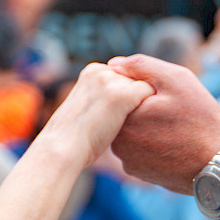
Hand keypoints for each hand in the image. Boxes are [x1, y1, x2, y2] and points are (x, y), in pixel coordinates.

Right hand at [40, 63, 154, 167]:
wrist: (63, 148)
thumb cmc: (76, 138)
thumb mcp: (89, 109)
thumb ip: (106, 98)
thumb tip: (127, 105)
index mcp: (93, 71)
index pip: (126, 76)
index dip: (132, 94)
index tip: (134, 112)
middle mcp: (102, 71)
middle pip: (137, 79)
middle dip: (141, 97)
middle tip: (145, 118)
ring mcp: (112, 82)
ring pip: (146, 86)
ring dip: (149, 103)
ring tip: (147, 122)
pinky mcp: (123, 95)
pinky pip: (150, 94)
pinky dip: (155, 108)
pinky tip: (151, 124)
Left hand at [109, 55, 219, 193]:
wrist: (218, 164)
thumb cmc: (201, 120)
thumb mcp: (176, 80)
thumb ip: (141, 66)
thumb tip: (113, 64)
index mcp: (124, 116)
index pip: (120, 91)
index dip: (142, 87)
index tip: (164, 95)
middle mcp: (118, 142)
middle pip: (124, 113)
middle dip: (142, 107)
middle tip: (171, 111)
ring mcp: (126, 160)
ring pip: (129, 132)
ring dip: (144, 125)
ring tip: (172, 127)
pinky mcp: (137, 173)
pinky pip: (137, 150)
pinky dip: (149, 144)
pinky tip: (170, 143)